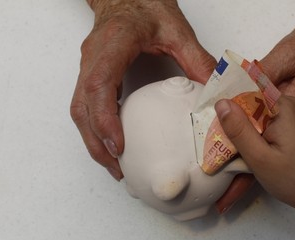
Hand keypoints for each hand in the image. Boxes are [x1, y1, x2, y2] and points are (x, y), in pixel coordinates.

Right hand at [70, 0, 215, 179]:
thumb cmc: (146, 6)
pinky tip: (113, 143)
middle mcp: (94, 57)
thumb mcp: (177, 31)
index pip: (99, 84)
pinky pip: (85, 106)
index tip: (117, 144)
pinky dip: (95, 129)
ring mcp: (88, 66)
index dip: (104, 118)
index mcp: (114, 43)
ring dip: (93, 140)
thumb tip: (215, 93)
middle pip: (81, 106)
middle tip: (117, 167)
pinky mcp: (91, 73)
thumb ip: (198, 61)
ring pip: (79, 110)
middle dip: (96, 141)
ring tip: (114, 164)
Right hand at [215, 96, 294, 211]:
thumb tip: (220, 103)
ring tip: (224, 143)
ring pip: (254, 113)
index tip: (206, 115)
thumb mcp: (260, 158)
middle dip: (231, 117)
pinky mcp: (289, 125)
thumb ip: (239, 130)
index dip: (225, 101)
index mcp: (282, 106)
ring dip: (240, 127)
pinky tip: (242, 147)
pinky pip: (263, 122)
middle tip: (213, 136)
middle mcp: (287, 104)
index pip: (246, 90)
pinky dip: (251, 132)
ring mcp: (289, 114)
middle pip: (249, 102)